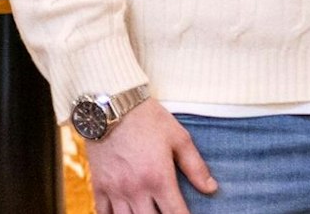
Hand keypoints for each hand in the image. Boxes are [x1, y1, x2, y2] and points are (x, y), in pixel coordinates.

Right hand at [82, 98, 215, 213]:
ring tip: (149, 212)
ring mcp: (115, 189)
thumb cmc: (149, 120)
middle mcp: (135, 189)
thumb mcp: (179, 138)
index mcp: (159, 178)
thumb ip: (195, 166)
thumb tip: (211, 188)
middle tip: (168, 212)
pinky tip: (125, 213)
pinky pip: (102, 213)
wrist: (112, 106)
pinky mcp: (98, 185)